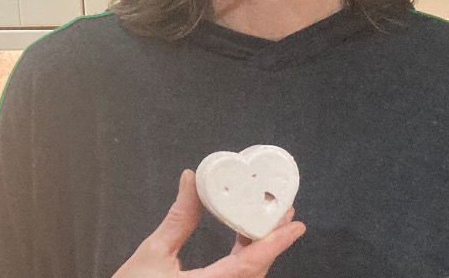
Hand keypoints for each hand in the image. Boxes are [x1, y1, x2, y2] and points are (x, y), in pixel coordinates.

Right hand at [113, 169, 305, 277]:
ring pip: (249, 277)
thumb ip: (178, 219)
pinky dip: (246, 261)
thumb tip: (191, 181)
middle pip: (256, 271)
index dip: (275, 243)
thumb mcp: (152, 254)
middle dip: (272, 240)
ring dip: (260, 250)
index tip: (296, 226)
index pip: (250, 265)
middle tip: (285, 213)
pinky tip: (244, 242)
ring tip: (267, 222)